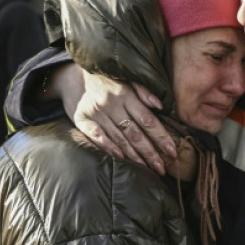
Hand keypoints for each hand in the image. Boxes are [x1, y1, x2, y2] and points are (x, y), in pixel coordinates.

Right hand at [55, 63, 176, 174]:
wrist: (72, 75)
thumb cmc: (106, 80)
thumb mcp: (127, 79)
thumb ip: (144, 91)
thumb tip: (160, 106)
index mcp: (126, 95)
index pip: (148, 120)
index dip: (161, 137)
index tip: (172, 151)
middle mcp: (112, 105)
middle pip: (135, 133)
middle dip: (151, 153)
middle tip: (162, 169)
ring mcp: (96, 113)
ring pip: (119, 138)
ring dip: (134, 156)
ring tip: (147, 169)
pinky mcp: (81, 119)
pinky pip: (96, 135)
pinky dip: (108, 146)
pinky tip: (120, 157)